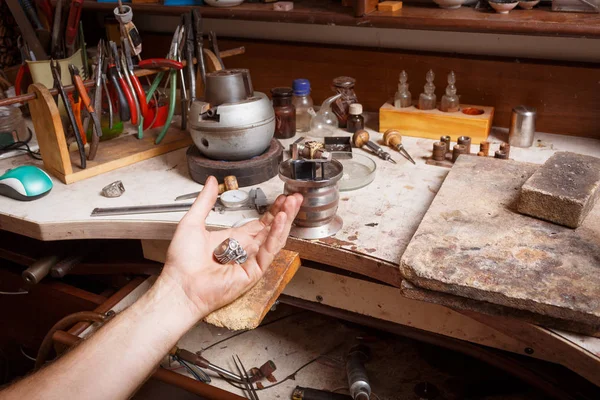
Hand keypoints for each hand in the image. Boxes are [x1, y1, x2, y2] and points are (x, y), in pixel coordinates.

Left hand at [161, 176, 302, 318]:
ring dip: (285, 220)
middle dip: (284, 212)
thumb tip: (211, 183)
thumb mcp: (192, 222)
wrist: (179, 285)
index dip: (272, 210)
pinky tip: (281, 220)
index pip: (259, 223)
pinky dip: (276, 235)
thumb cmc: (182, 263)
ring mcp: (250, 261)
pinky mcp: (252, 271)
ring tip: (293, 204)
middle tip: (295, 197)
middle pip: (271, 228)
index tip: (282, 198)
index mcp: (233, 240)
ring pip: (274, 238)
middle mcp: (244, 250)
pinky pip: (268, 251)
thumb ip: (205, 201)